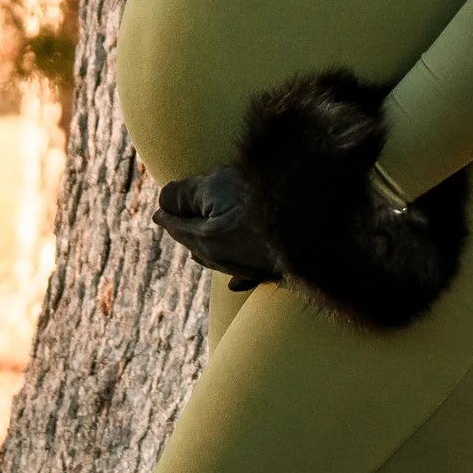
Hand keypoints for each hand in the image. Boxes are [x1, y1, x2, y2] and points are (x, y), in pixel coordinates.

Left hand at [156, 164, 281, 289]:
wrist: (314, 221)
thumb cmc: (262, 197)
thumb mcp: (216, 185)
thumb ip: (184, 194)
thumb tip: (162, 204)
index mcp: (207, 240)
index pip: (179, 227)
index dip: (168, 216)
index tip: (158, 214)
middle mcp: (226, 260)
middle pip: (198, 248)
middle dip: (187, 235)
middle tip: (176, 226)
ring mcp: (254, 267)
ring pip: (221, 264)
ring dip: (208, 255)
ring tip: (197, 253)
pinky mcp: (280, 269)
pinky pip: (251, 276)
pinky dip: (239, 278)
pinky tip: (233, 287)